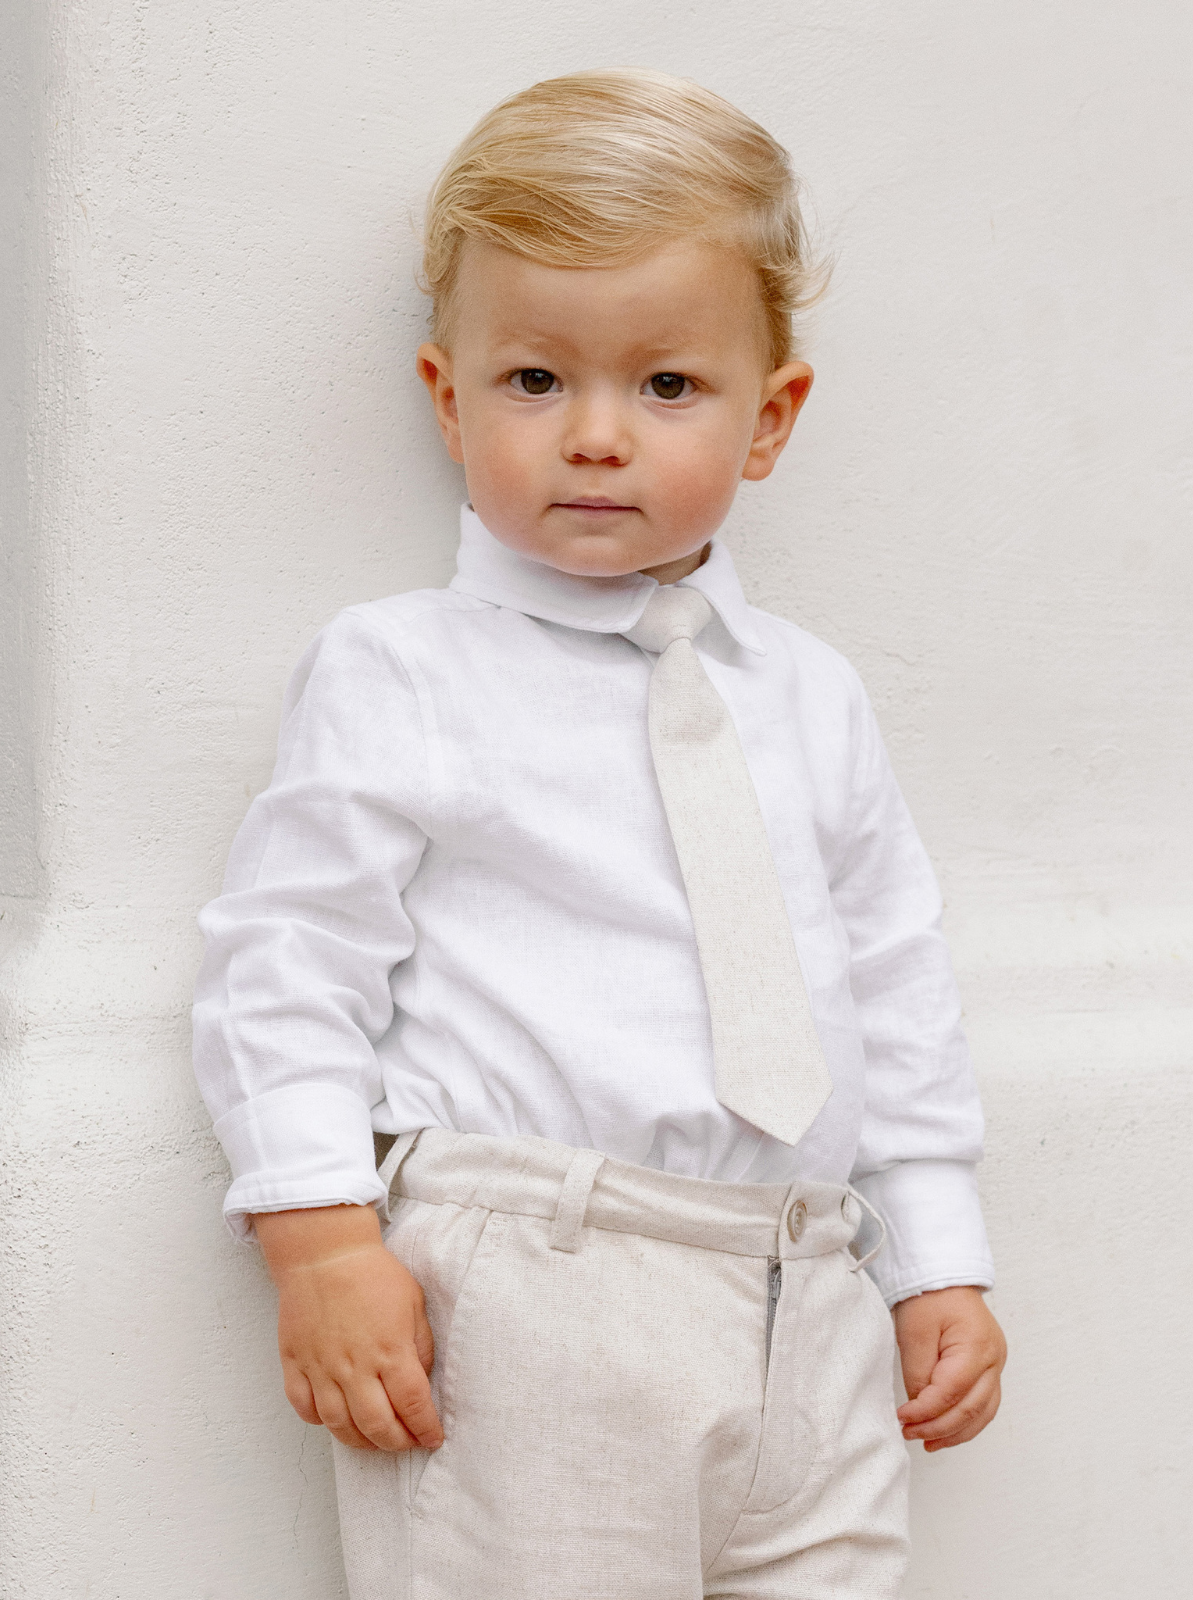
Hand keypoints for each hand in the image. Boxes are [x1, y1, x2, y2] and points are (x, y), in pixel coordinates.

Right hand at [253, 1204, 443, 1452]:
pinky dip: (320, 1422)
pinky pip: (304, 1408)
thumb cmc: (372, 1273)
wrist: (324, 1252)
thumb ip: (420, 1346)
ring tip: (375, 1439)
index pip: (413, 1405)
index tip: (433, 1438)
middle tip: (406, 1442)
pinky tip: (335, 1418)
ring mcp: (321, 1368)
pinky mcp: (295, 1364)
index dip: (426, 1428)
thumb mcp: (413, 1303)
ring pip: (340, 1425)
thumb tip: (421, 1381)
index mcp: (390, 1350)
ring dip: (361, 1441)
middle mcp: (355, 1366)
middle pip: (377, 1425)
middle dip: (396, 1443)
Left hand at [893, 1285, 1005, 1451]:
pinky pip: (984, 1405)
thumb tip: (919, 1407)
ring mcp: (996, 1365)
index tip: (903, 1419)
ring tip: (927, 1443)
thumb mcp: (914, 1332)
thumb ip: (918, 1373)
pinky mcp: (990, 1369)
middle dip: (939, 1428)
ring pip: (983, 1413)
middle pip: (971, 1408)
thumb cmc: (930, 1297)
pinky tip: (945, 1432)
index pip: (952, 1392)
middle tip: (910, 1434)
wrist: (945, 1276)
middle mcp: (994, 1359)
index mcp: (977, 1346)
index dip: (926, 1411)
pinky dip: (965, 1422)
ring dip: (955, 1433)